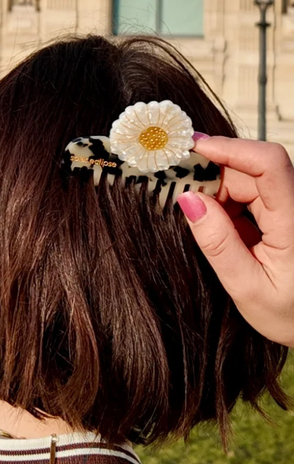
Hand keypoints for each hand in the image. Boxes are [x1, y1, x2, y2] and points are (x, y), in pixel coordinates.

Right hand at [176, 136, 293, 346]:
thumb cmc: (289, 315)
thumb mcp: (247, 288)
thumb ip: (217, 244)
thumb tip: (188, 199)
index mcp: (293, 222)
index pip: (269, 164)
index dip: (232, 148)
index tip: (194, 148)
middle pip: (252, 169)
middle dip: (214, 177)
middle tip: (180, 197)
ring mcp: (290, 208)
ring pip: (249, 179)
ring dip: (219, 192)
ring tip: (203, 224)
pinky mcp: (284, 212)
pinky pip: (252, 194)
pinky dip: (228, 203)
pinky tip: (220, 227)